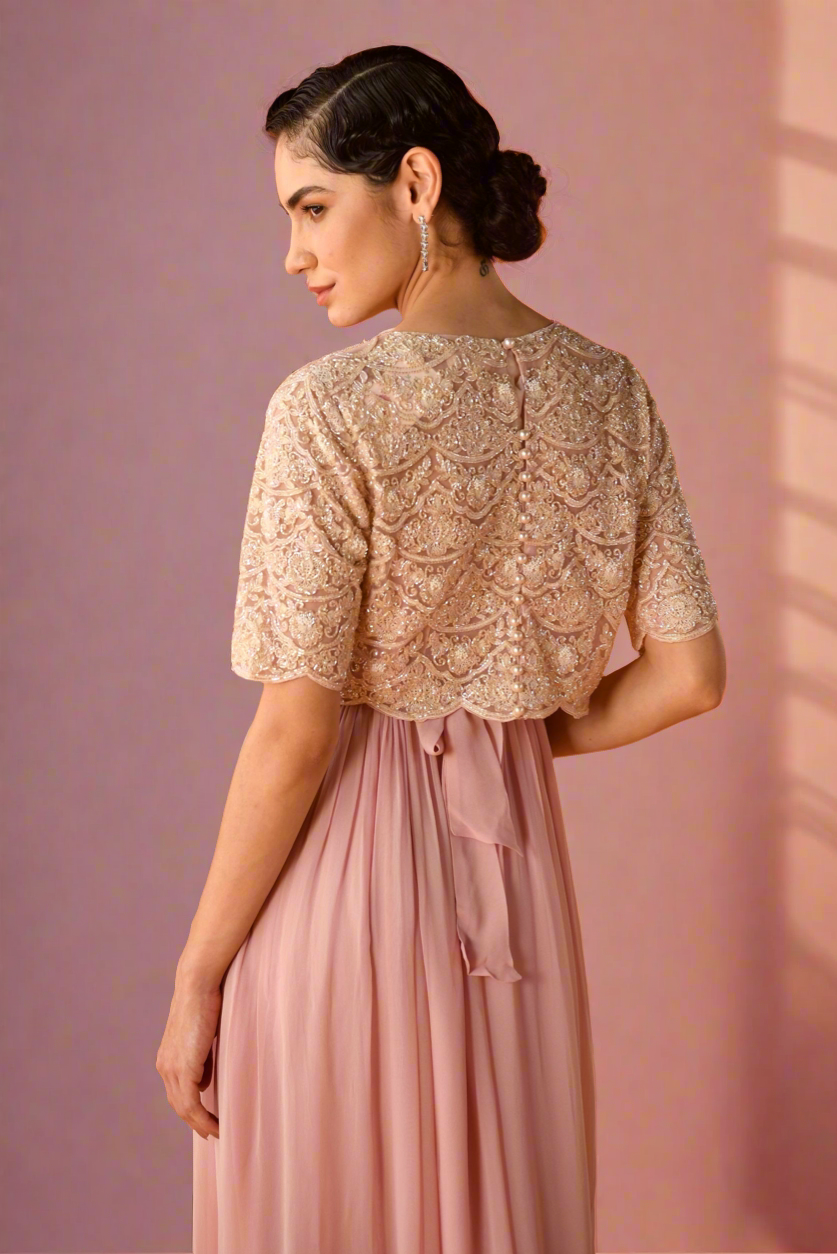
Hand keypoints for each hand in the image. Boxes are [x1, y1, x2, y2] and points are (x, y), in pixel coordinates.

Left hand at [156, 972, 221, 1139]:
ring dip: (201, 1124)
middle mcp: (165, 1067)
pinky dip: (203, 1118)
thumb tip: (203, 1082)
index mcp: (167, 1059)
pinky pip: (192, 1103)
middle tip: (212, 1132)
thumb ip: (201, 1060)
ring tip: (217, 1132)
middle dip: (195, 1122)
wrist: (196, 987)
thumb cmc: (204, 1004)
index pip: (177, 1093)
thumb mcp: (201, 1038)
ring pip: (184, 1108)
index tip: (205, 1120)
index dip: (190, 1109)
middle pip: (178, 1105)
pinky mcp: (184, 1069)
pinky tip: (216, 1124)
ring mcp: (172, 1069)